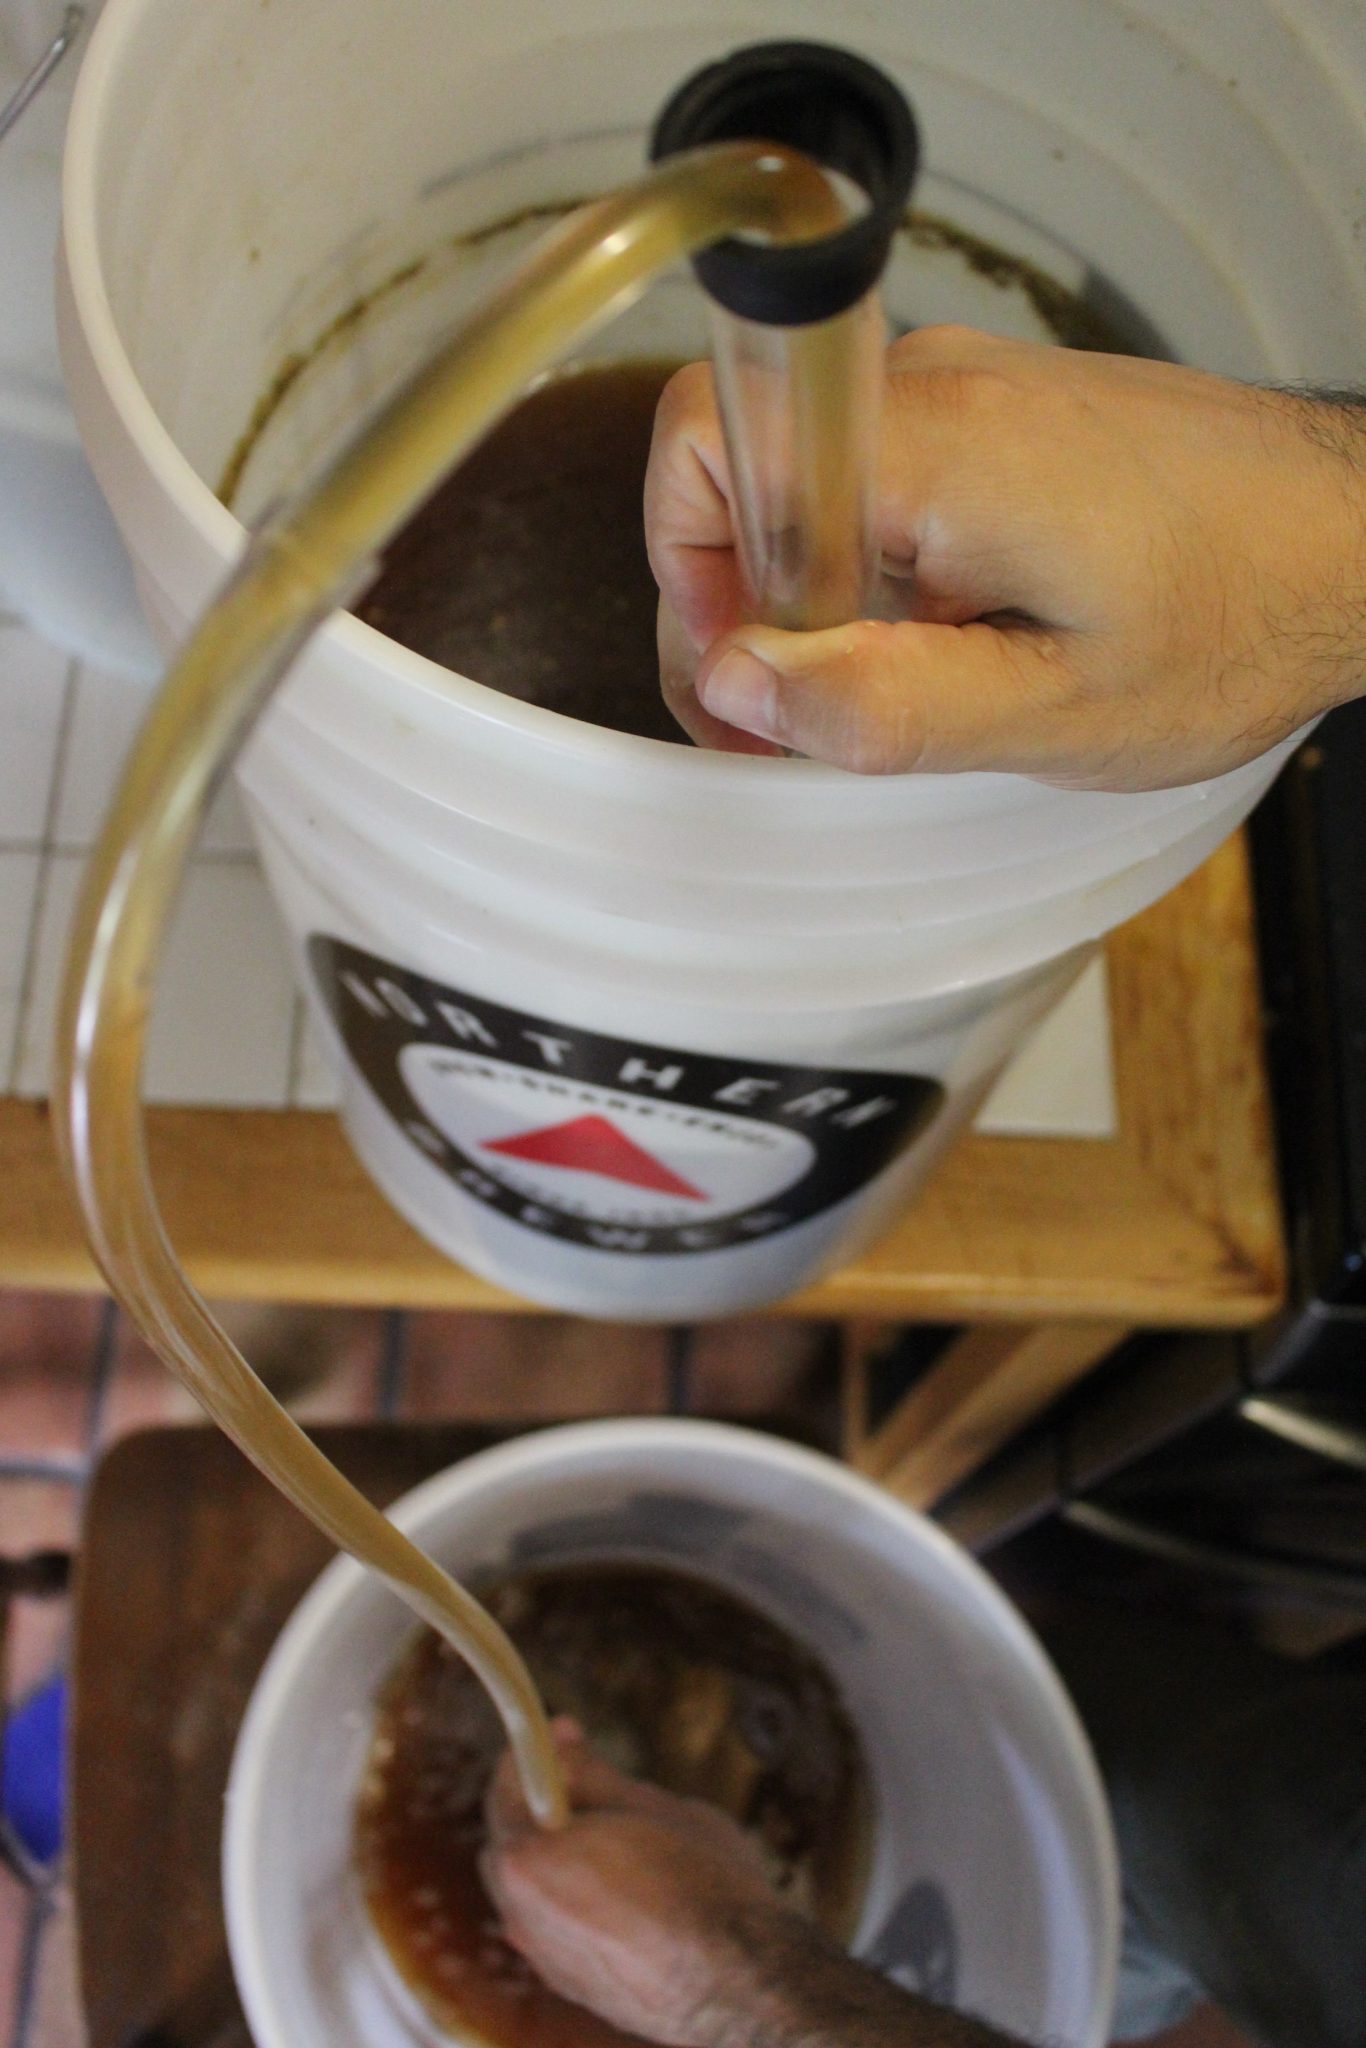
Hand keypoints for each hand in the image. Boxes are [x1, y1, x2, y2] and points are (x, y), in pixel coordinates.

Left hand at [481, 1720, 782, 2044]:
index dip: (537, 1752)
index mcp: (530, 1861)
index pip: (507, 1790)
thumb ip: (591, 1774)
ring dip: (558, 1854)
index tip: (568, 1730)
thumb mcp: (648, 1805)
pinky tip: (623, 1888)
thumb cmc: (701, 1883)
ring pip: (532, 1888)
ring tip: (617, 1836)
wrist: (740, 1981)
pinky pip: (554, 1926)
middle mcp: (521, 1914)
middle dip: (542, 1806)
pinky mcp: (573, 1987)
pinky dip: (573, 1898)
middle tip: (589, 1778)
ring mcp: (545, 1958)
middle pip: (513, 1842)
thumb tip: (562, 1742)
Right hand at [645, 328, 1365, 789]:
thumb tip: (737, 685)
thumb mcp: (1055, 712)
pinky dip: (881, 567)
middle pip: (749, 468)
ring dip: (817, 597)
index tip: (738, 670)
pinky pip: (885, 476)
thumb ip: (883, 705)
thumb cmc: (1239, 619)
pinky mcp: (1006, 407)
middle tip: (795, 724)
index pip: (710, 438)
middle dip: (746, 607)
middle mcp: (942, 384)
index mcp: (934, 446)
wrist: (1362, 539)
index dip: (684, 565)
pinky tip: (949, 643)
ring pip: (815, 481)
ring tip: (892, 692)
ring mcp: (976, 385)